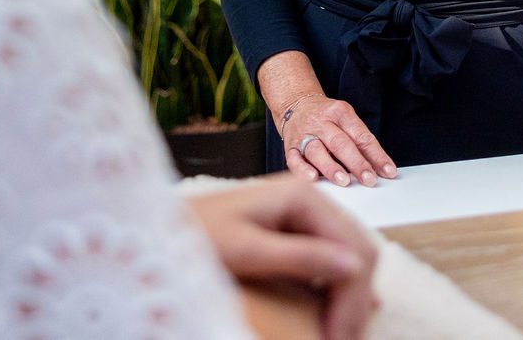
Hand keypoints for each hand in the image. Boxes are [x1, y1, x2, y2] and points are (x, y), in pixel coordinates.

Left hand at [189, 175, 377, 339]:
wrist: (163, 226)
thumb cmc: (199, 234)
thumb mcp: (248, 251)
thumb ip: (300, 257)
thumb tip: (354, 268)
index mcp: (303, 195)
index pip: (352, 250)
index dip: (352, 301)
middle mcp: (311, 197)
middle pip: (359, 251)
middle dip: (356, 302)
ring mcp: (305, 212)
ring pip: (350, 256)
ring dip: (350, 298)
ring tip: (339, 336)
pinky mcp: (295, 228)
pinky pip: (332, 258)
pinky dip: (338, 288)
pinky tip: (337, 315)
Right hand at [283, 94, 397, 187]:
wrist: (296, 103)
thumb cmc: (327, 118)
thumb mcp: (346, 119)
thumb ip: (360, 141)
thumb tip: (380, 169)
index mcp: (340, 112)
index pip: (361, 135)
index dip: (376, 155)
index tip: (389, 172)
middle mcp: (321, 122)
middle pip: (340, 142)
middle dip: (356, 162)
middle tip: (369, 179)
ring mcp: (304, 134)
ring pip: (316, 151)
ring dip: (331, 167)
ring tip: (344, 181)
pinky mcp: (290, 146)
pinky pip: (294, 159)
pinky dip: (302, 170)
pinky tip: (313, 179)